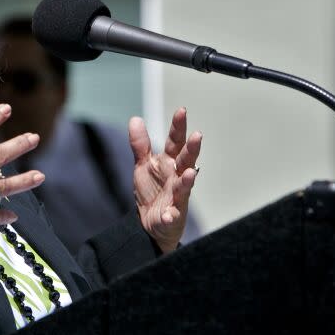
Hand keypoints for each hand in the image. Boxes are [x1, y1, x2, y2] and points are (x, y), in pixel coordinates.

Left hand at [130, 107, 201, 253]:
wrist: (150, 223)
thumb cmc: (152, 191)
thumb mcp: (143, 165)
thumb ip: (141, 144)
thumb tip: (136, 119)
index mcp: (169, 163)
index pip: (176, 142)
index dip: (178, 127)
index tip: (182, 111)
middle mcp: (176, 178)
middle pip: (186, 161)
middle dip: (192, 150)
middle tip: (198, 136)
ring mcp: (176, 197)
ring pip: (184, 187)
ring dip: (188, 180)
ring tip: (191, 173)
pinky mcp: (171, 217)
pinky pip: (172, 216)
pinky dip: (171, 215)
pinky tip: (169, 214)